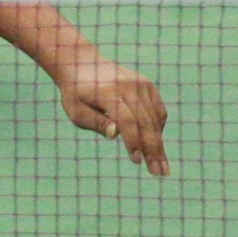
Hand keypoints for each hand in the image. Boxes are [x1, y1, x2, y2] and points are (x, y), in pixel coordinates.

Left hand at [55, 58, 171, 174]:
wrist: (82, 64)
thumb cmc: (76, 94)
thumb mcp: (76, 111)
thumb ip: (95, 123)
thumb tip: (115, 135)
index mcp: (107, 92)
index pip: (126, 120)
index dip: (133, 141)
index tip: (135, 160)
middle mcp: (127, 85)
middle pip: (145, 121)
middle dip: (153, 149)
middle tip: (160, 172)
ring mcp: (139, 83)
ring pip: (154, 118)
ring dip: (159, 143)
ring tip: (161, 166)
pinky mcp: (147, 84)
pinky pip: (158, 110)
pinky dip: (158, 128)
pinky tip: (155, 144)